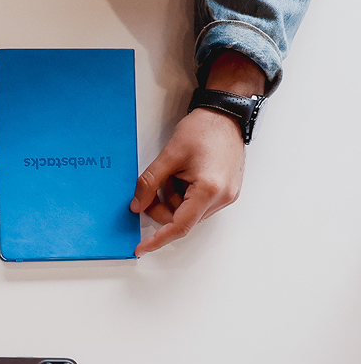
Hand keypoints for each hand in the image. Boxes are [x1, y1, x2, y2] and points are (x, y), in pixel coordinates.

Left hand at [130, 109, 244, 254]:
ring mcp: (227, 195)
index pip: (180, 226)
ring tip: (173, 175)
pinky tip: (183, 177)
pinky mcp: (227, 191)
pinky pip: (198, 204)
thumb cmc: (204, 128)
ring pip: (189, 213)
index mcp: (209, 189)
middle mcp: (223, 196)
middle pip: (182, 220)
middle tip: (150, 191)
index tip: (141, 248)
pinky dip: (184, 196)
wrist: (226, 114)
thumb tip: (137, 205)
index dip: (158, 239)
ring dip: (173, 200)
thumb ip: (149, 184)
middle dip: (161, 209)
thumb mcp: (169, 156)